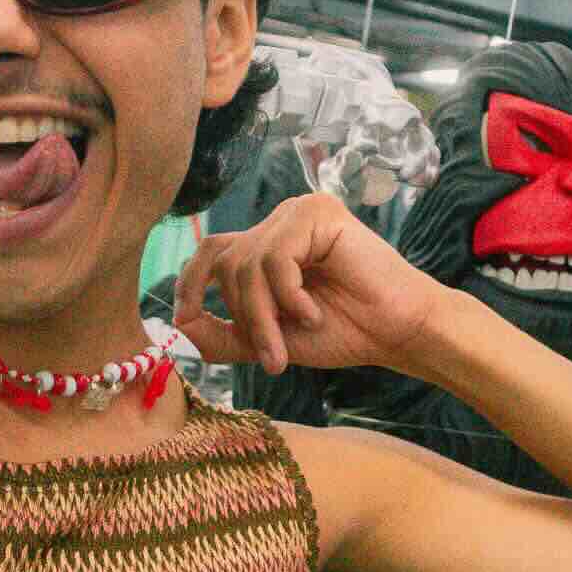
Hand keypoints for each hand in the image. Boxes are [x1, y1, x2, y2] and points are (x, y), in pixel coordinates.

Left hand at [172, 192, 443, 375]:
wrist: (394, 333)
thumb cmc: (341, 332)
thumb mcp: (268, 340)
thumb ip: (223, 336)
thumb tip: (177, 328)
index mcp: (267, 246)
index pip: (211, 250)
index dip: (190, 281)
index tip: (185, 317)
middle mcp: (280, 224)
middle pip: (228, 263)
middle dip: (242, 318)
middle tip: (270, 357)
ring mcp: (299, 214)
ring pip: (249, 263)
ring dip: (264, 316)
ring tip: (289, 345)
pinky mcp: (319, 213)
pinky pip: (277, 256)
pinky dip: (288, 295)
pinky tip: (313, 312)